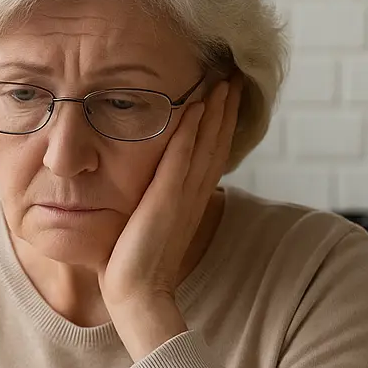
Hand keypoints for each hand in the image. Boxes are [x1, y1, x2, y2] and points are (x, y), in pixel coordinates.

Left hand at [100, 75, 241, 354]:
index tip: (225, 93)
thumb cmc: (133, 264)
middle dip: (226, 108)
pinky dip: (191, 132)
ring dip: (215, 111)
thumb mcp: (148, 225)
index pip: (211, 152)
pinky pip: (182, 158)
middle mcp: (192, 195)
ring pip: (205, 144)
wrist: (136, 293)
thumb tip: (146, 189)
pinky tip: (196, 106)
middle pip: (216, 142)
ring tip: (223, 80)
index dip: (221, 122)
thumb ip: (152, 202)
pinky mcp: (166, 201)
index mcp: (190, 200)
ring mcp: (182, 197)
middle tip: (234, 75)